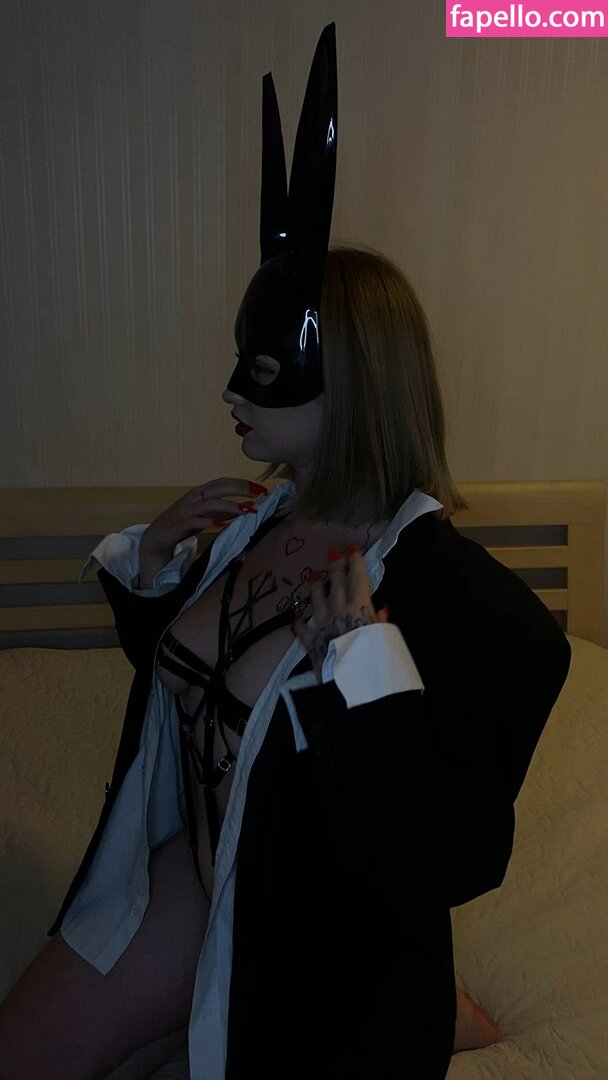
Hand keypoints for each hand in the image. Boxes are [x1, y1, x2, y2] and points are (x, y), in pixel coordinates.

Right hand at [140, 477, 267, 558]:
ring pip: (209, 503)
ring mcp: (186, 510)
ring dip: (229, 506)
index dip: (242, 483)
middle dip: (240, 489)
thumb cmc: (183, 525)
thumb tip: (248, 507)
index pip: (224, 482)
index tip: (261, 488)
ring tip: (246, 510)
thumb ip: (224, 511)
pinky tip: (222, 525)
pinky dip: (210, 521)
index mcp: (200, 492)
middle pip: (218, 487)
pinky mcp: (180, 524)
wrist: (156, 538)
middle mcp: (194, 497)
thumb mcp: (207, 515)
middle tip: (259, 493)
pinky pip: (196, 521)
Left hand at [291, 544, 389, 682]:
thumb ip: (381, 621)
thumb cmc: (376, 659)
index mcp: (359, 605)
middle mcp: (338, 610)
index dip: (354, 561)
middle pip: (336, 583)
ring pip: (315, 599)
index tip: (351, 547)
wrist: (353, 684)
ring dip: (315, 587)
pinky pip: (302, 630)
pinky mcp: (311, 642)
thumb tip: (381, 608)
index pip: (357, 577)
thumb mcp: (386, 637)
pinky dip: (299, 623)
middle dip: (335, 566)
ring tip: (313, 577)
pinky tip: (295, 618)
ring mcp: (321, 625)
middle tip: (333, 552)